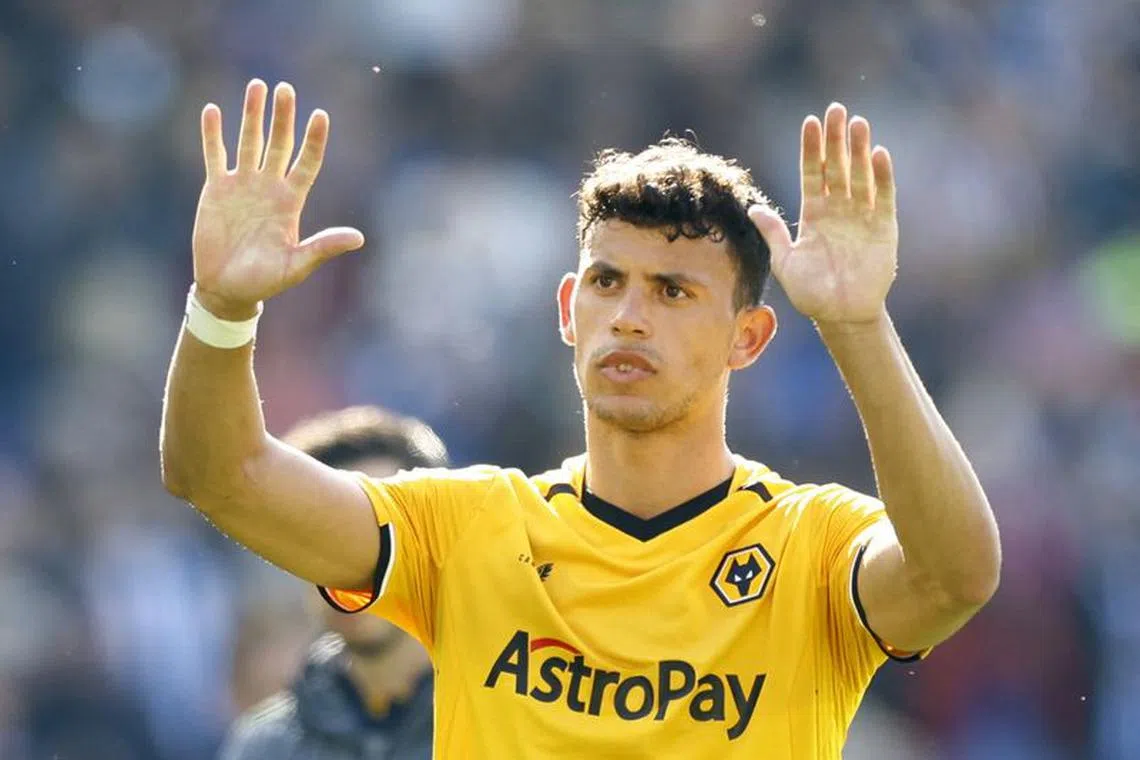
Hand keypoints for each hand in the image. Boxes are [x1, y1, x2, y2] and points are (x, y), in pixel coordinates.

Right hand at [191, 79, 363, 318]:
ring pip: (249, 141)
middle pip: (279, 144)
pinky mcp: (216, 189)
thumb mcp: (297, 265)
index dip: (314, 140)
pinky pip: (215, 155)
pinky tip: (213, 110)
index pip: (307, 163)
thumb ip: (323, 248)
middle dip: (283, 117)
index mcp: (291, 202)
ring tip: (257, 86)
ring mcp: (243, 185)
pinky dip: (213, 134)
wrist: (228, 288)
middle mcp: (269, 187)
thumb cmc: (265, 281)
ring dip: (252, 115)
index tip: (321, 115)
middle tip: (286, 89)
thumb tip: (359, 238)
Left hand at [750, 103, 897, 325]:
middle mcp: (838, 210)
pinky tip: (879, 154)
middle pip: (837, 167)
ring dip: (859, 150)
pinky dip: (882, 177)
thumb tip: (751, 208)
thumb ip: (772, 233)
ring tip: (858, 122)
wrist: (841, 315)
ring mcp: (861, 216)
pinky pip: (883, 197)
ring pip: (860, 176)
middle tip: (836, 109)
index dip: (811, 149)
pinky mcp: (883, 228)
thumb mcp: (785, 262)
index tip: (810, 122)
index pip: (812, 173)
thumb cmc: (811, 292)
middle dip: (836, 139)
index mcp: (813, 214)